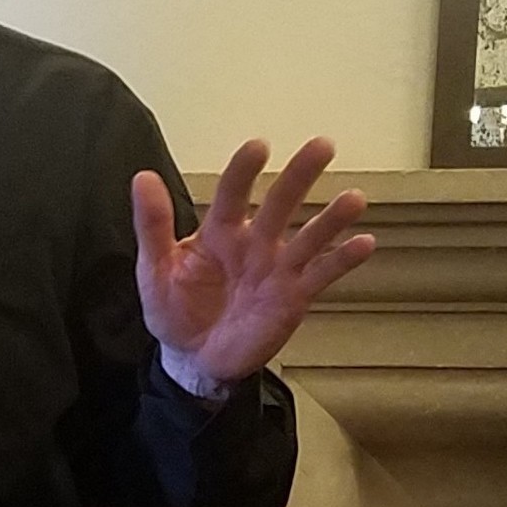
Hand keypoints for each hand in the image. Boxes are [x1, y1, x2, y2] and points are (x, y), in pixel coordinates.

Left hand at [131, 137, 374, 388]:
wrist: (193, 360)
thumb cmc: (175, 310)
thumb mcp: (155, 269)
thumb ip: (153, 225)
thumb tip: (142, 177)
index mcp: (218, 232)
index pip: (232, 194)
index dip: (244, 172)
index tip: (259, 147)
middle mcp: (253, 243)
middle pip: (280, 204)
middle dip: (300, 176)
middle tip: (322, 145)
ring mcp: (277, 269)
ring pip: (309, 237)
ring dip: (331, 218)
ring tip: (354, 198)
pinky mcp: (293, 297)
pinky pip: (321, 275)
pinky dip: (343, 260)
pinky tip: (364, 243)